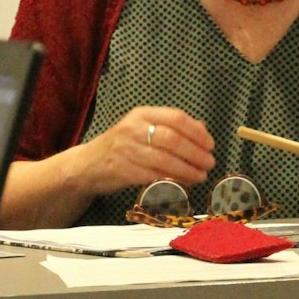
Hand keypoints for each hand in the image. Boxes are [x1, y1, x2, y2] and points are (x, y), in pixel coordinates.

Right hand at [76, 107, 214, 195]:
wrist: (88, 165)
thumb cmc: (122, 146)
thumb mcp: (143, 129)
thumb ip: (171, 127)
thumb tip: (202, 129)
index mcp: (142, 114)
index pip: (176, 118)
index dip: (197, 132)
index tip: (210, 145)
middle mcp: (133, 128)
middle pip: (172, 139)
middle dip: (195, 153)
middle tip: (209, 163)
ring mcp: (126, 149)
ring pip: (164, 159)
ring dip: (187, 170)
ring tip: (200, 176)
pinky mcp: (122, 170)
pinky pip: (153, 175)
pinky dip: (172, 180)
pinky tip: (183, 184)